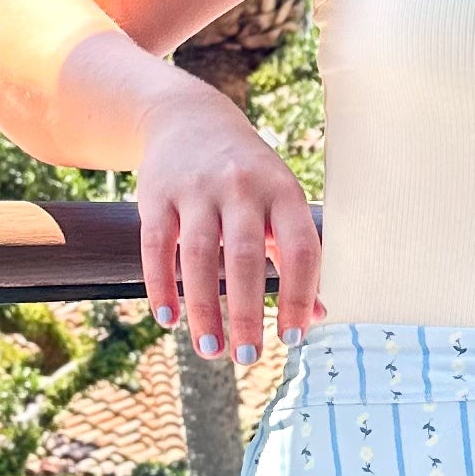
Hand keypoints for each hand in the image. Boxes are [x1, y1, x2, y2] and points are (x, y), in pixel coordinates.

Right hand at [134, 81, 328, 371]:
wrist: (187, 117)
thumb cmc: (247, 175)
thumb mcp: (280, 201)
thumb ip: (295, 255)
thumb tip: (318, 316)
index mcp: (283, 191)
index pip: (300, 248)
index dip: (300, 295)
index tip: (294, 338)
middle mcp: (242, 187)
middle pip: (245, 256)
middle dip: (248, 311)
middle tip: (248, 358)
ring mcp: (196, 189)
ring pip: (200, 255)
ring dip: (205, 308)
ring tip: (211, 350)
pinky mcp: (156, 195)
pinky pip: (157, 246)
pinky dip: (162, 285)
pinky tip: (168, 320)